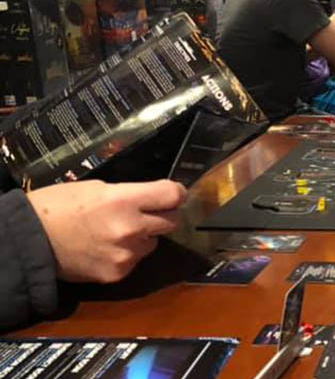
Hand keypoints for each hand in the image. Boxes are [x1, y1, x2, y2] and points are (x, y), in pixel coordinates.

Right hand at [28, 180, 186, 282]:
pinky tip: (105, 249)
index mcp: (124, 200)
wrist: (31, 240)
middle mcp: (130, 228)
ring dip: (143, 237)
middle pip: (172, 220)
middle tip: (144, 213)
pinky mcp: (118, 273)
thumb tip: (154, 198)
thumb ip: (131, 194)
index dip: (176, 193)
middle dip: (162, 215)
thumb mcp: (98, 189)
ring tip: (115, 232)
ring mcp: (126, 253)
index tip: (173, 194)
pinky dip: (127, 254)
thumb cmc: (60, 207)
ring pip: (154, 242)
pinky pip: (135, 260)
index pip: (173, 195)